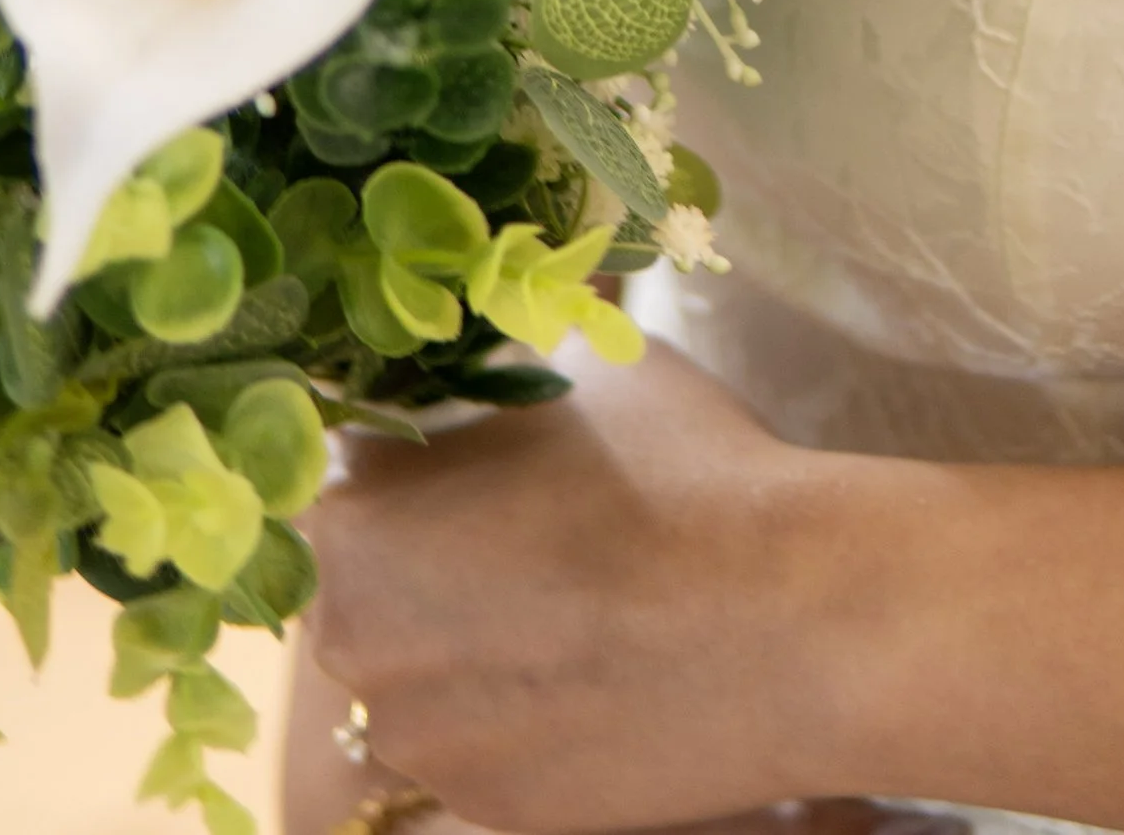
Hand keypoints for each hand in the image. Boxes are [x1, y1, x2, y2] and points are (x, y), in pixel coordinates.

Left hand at [299, 341, 857, 832]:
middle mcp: (353, 639)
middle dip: (424, 551)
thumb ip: (490, 363)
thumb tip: (480, 335)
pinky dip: (517, 711)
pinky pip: (476, 743)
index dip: (402, 454)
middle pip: (364, 580)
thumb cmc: (674, 468)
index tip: (460, 448)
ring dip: (466, 638)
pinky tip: (593, 667)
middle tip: (524, 520)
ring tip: (572, 598)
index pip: (337, 472)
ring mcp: (420, 739)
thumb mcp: (571, 361)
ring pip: (418, 671)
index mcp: (352, 514)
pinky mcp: (486, 808)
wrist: (786, 619)